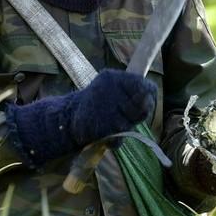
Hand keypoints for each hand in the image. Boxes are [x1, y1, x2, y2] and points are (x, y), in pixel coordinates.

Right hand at [5, 69, 156, 167]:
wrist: (64, 119)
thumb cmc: (94, 105)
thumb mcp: (112, 92)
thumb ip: (132, 94)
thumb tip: (150, 98)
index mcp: (113, 77)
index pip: (147, 87)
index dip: (148, 99)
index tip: (139, 105)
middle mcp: (110, 88)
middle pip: (143, 107)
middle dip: (135, 115)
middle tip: (118, 114)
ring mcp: (105, 106)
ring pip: (131, 123)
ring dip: (123, 127)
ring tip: (108, 123)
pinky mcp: (102, 124)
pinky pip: (120, 136)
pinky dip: (114, 138)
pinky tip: (103, 132)